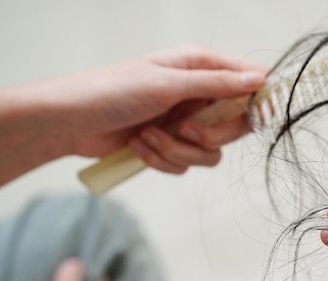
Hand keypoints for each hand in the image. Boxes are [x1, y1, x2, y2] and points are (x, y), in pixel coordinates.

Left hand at [41, 45, 266, 172]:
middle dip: (208, 135)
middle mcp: (195, 95)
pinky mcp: (169, 146)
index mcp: (198, 67)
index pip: (245, 80)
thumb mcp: (166, 84)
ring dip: (178, 151)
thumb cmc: (110, 91)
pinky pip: (185, 165)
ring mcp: (183, 123)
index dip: (255, 99)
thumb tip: (258, 78)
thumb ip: (215, 84)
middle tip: (185, 130)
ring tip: (148, 137)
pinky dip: (162, 160)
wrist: (69, 123)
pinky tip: (139, 146)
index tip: (255, 116)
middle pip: (233, 125)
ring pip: (209, 152)